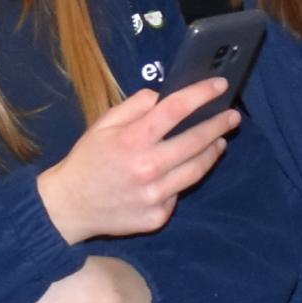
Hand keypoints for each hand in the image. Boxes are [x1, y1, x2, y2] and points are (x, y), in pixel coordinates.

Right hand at [38, 79, 235, 241]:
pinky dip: (183, 179)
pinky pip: (178, 194)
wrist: (69, 205)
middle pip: (196, 141)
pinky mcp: (156, 217)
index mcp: (132, 140)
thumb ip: (134, 107)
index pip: (177, 109)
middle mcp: (147, 167)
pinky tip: (183, 171)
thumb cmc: (88, 160)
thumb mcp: (103, 125)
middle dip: (219, 125)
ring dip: (212, 153)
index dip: (202, 94)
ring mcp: (154, 195)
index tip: (220, 85)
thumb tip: (162, 96)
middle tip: (232, 117)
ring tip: (219, 141)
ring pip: (196, 170)